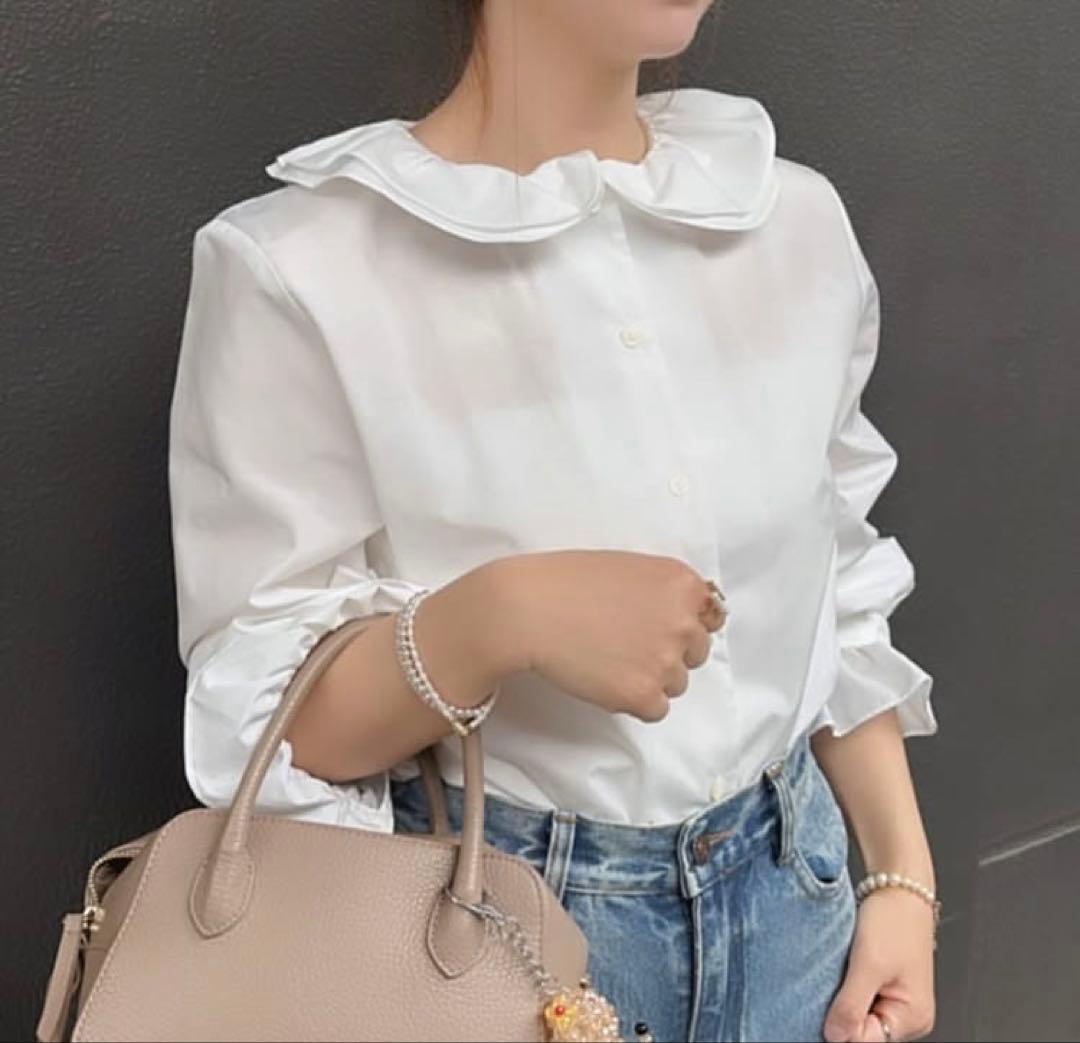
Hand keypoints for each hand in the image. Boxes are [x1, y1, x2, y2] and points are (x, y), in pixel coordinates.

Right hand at [493, 549, 726, 721]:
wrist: (526, 609)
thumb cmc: (567, 582)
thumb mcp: (630, 567)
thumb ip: (664, 591)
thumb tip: (685, 617)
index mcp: (683, 584)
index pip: (709, 617)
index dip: (681, 625)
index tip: (654, 627)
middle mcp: (684, 622)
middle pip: (696, 653)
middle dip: (667, 652)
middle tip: (624, 643)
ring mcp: (666, 661)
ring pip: (675, 683)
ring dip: (649, 677)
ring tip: (607, 658)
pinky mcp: (644, 695)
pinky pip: (655, 709)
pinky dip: (632, 700)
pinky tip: (604, 678)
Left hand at [823, 888, 936, 1041]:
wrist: (899, 886)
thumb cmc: (893, 920)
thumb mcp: (868, 963)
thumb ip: (851, 1004)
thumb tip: (834, 1037)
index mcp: (911, 1017)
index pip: (864, 1042)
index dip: (839, 1025)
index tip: (823, 1000)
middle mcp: (907, 1016)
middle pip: (861, 1032)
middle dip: (839, 1012)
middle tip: (829, 981)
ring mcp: (895, 1001)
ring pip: (857, 1016)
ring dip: (840, 999)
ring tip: (838, 971)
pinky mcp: (882, 986)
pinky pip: (858, 999)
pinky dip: (844, 988)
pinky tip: (840, 970)